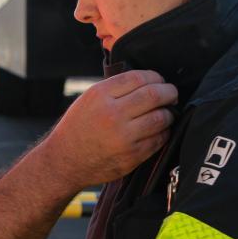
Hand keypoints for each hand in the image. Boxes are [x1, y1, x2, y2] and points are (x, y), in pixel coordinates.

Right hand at [42, 70, 176, 188]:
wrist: (65, 161)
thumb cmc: (78, 127)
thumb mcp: (88, 99)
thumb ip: (114, 89)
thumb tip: (147, 81)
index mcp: (100, 95)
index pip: (138, 78)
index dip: (155, 77)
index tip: (159, 80)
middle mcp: (112, 114)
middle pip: (154, 95)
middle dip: (169, 92)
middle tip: (172, 93)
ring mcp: (123, 137)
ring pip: (161, 117)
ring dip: (168, 113)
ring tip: (167, 112)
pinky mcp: (132, 156)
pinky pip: (159, 139)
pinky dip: (164, 132)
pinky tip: (160, 129)